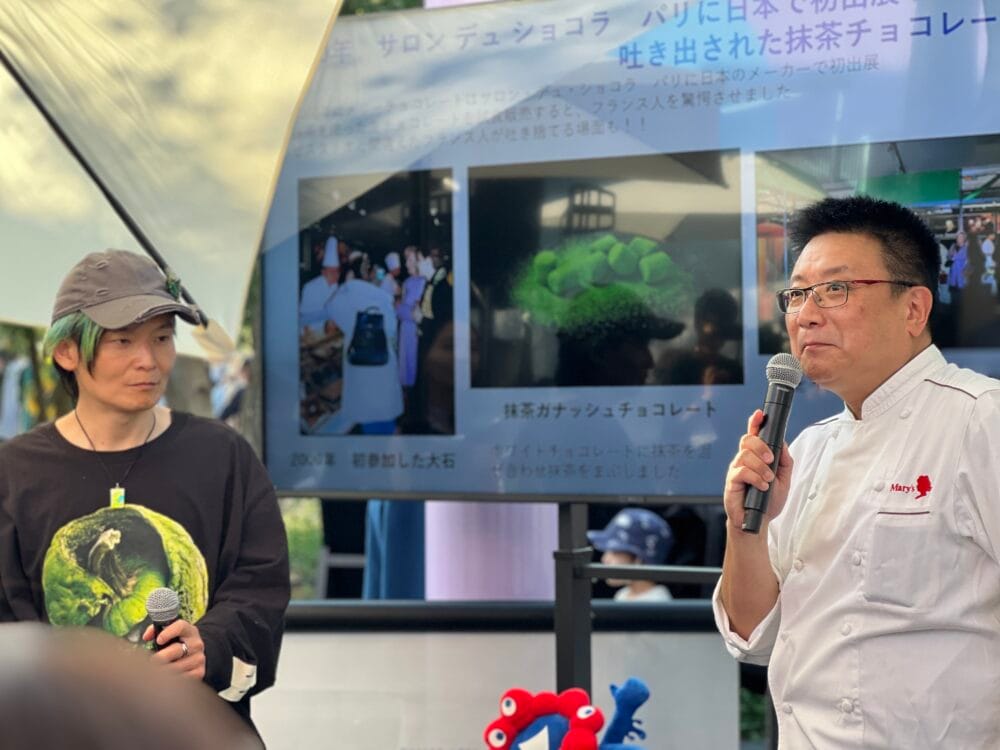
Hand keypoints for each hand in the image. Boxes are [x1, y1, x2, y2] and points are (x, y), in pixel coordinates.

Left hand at [142, 619, 205, 680]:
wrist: (192, 655)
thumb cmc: (175, 644)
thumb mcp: (170, 633)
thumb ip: (156, 631)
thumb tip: (146, 637)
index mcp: (189, 631)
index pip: (181, 627)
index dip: (168, 632)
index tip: (158, 640)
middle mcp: (196, 644)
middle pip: (177, 649)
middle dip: (161, 657)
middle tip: (151, 661)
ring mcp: (198, 658)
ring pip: (177, 666)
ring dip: (164, 670)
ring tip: (155, 671)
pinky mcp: (199, 672)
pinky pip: (183, 678)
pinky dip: (172, 679)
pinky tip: (166, 677)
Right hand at [723, 410, 793, 531]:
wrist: (757, 523)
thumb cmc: (768, 502)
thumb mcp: (784, 480)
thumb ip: (785, 461)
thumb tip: (783, 444)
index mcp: (755, 457)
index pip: (753, 435)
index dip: (755, 422)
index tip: (760, 414)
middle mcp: (744, 460)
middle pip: (747, 439)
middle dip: (761, 446)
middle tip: (770, 459)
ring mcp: (736, 470)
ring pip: (746, 455)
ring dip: (761, 467)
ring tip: (768, 480)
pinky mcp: (731, 481)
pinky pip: (742, 471)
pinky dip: (755, 477)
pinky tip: (762, 486)